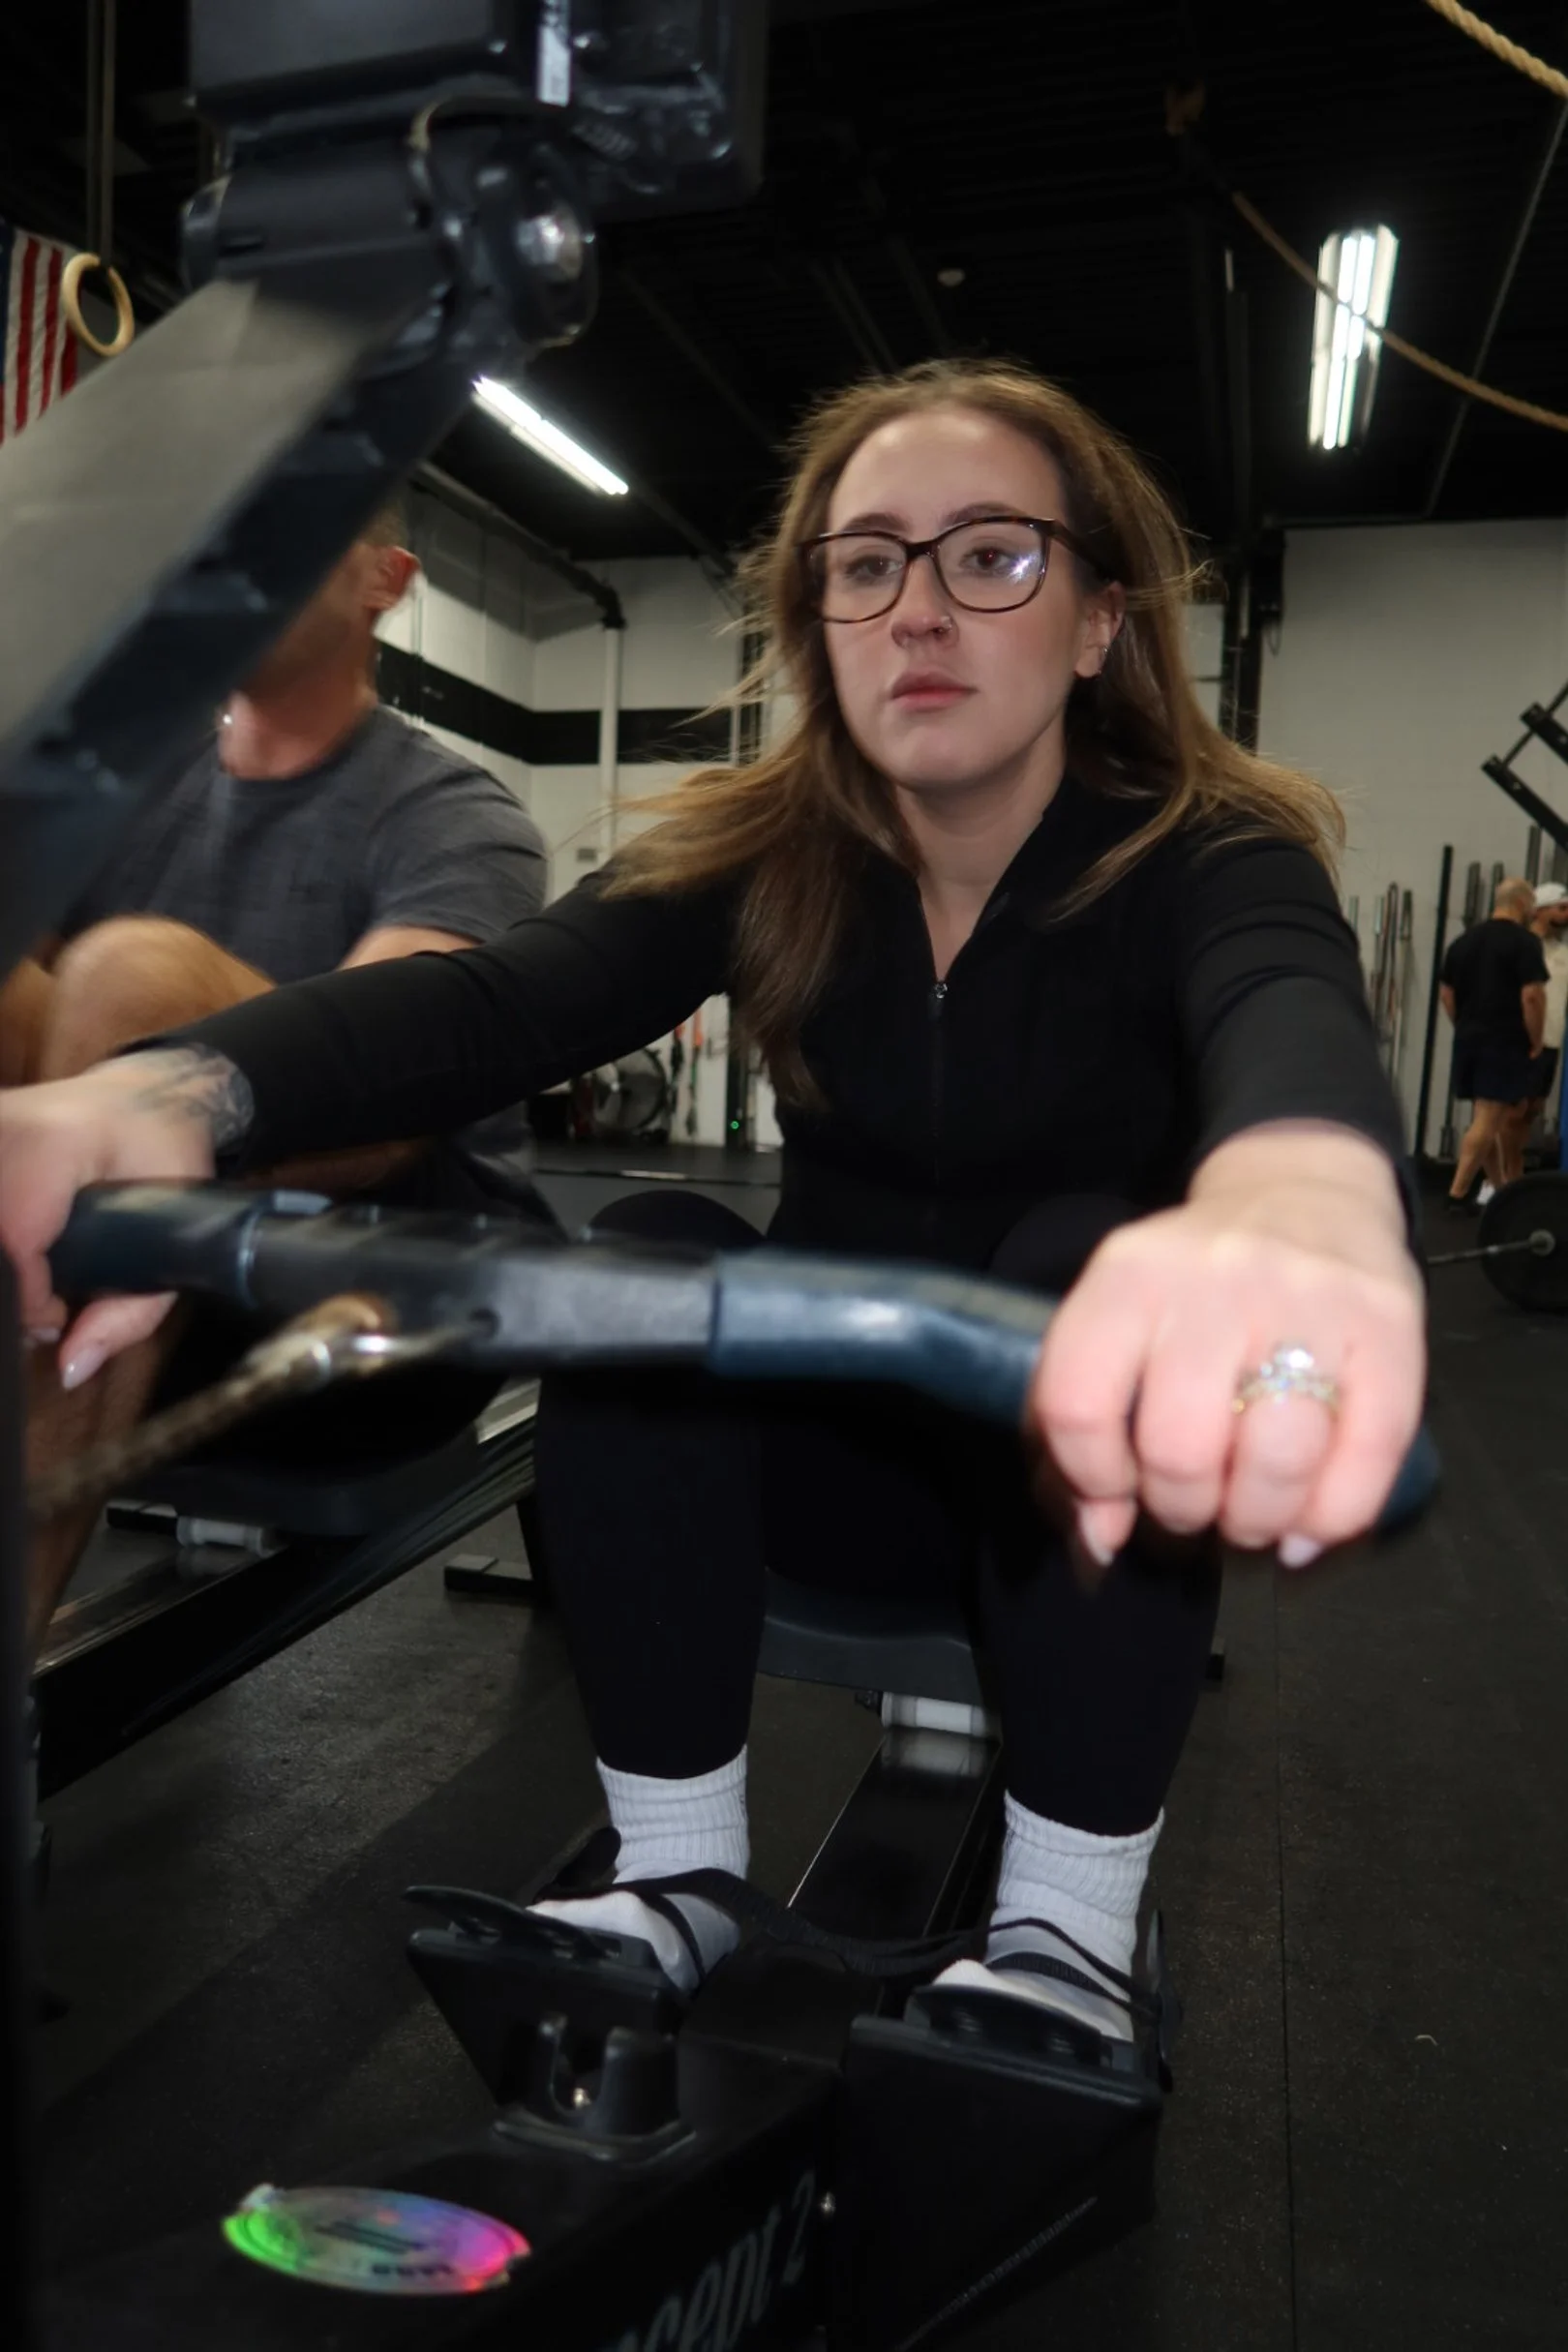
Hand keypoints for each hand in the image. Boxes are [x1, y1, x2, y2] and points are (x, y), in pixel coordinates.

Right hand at [0, 1047, 247, 1385]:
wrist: (147, 1093)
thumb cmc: (164, 1156)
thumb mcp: (177, 1235)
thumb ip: (128, 1315)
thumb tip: (69, 1369)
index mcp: (55, 1142)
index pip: (15, 1242)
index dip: (29, 1301)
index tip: (55, 1319)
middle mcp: (4, 1127)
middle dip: (15, 1288)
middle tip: (45, 1307)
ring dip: (10, 1266)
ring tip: (36, 1280)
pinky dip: (5, 1243)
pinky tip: (23, 1253)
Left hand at [1029, 1125, 1424, 1570]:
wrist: (1306, 1193)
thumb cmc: (1196, 1286)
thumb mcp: (1121, 1322)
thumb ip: (1085, 1426)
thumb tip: (1102, 1539)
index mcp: (1129, 1277)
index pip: (1078, 1403)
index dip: (1090, 1477)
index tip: (1117, 1495)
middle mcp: (1213, 1280)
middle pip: (1181, 1447)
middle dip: (1182, 1510)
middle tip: (1195, 1508)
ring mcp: (1307, 1300)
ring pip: (1276, 1459)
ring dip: (1257, 1519)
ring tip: (1252, 1516)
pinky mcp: (1388, 1327)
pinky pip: (1367, 1458)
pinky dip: (1332, 1518)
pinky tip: (1307, 1526)